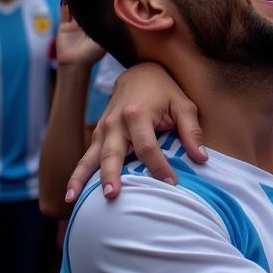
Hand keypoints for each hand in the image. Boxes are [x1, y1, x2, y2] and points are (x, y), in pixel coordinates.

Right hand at [55, 6, 105, 69]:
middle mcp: (86, 26)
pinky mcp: (64, 27)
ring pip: (75, 9)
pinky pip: (64, 13)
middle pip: (88, 9)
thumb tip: (121, 17)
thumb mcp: (105, 40)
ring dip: (77, 0)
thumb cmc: (92, 54)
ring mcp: (74, 26)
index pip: (100, 12)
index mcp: (97, 28)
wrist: (74, 64)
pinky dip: (64, 5)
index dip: (102, 3)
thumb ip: (110, 29)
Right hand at [64, 61, 204, 202]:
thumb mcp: (184, 105)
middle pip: (113, 153)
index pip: (148, 147)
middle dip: (112, 175)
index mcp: (138, 114)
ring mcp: (103, 128)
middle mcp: (116, 122)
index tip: (172, 184)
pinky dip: (78, 173)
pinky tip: (71, 193)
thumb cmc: (165, 91)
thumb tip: (201, 158)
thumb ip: (192, 131)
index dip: (160, 167)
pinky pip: (87, 156)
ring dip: (83, 178)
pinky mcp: (98, 134)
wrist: (139, 72)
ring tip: (74, 199)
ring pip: (92, 157)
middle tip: (113, 196)